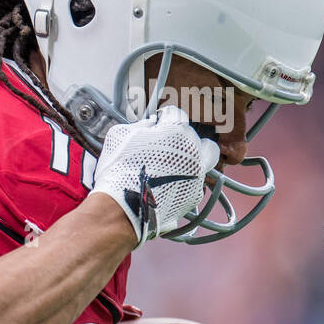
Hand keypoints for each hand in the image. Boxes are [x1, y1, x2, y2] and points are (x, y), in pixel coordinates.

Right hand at [92, 106, 220, 246]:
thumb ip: (139, 126)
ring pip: (204, 163)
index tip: (160, 123)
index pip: (177, 114)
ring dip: (190, 163)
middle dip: (186, 142)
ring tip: (170, 170)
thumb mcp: (120, 136)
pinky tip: (166, 187)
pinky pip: (194, 184)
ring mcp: (197, 175)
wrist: (122, 208)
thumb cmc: (119, 170)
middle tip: (170, 148)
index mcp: (176, 131)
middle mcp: (193, 151)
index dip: (165, 118)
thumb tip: (148, 126)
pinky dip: (183, 184)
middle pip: (200, 140)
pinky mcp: (193, 196)